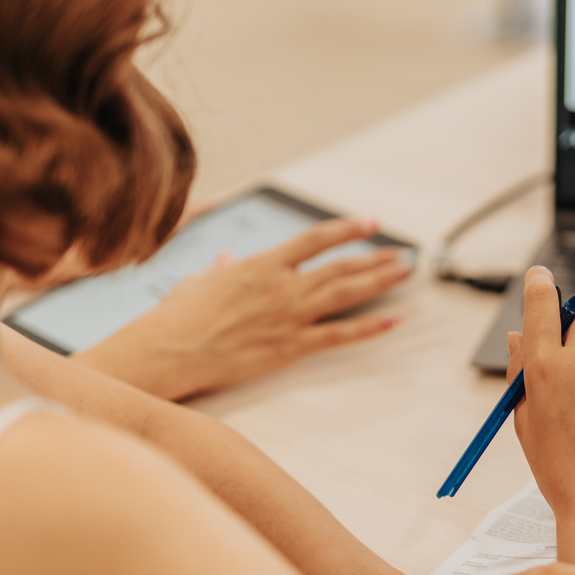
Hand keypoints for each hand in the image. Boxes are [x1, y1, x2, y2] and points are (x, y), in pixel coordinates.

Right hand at [73, 217, 410, 398]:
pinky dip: (369, 328)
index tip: (370, 223)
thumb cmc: (178, 316)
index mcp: (262, 265)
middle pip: (341, 267)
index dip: (347, 229)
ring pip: (347, 294)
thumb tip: (226, 258)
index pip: (315, 239)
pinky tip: (392, 320)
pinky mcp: (290, 347)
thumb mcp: (200, 280)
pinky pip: (339, 336)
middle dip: (376, 258)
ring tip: (405, 273)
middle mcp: (283, 286)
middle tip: (402, 253)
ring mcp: (289, 316)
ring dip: (380, 282)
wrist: (169, 350)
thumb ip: (221, 268)